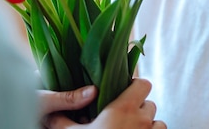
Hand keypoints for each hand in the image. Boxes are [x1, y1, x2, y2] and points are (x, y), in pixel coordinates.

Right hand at [42, 78, 165, 128]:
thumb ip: (60, 121)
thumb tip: (50, 114)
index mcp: (123, 109)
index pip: (144, 84)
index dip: (135, 85)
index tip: (124, 91)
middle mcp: (142, 121)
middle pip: (150, 104)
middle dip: (139, 108)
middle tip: (124, 116)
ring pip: (158, 123)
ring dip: (149, 125)